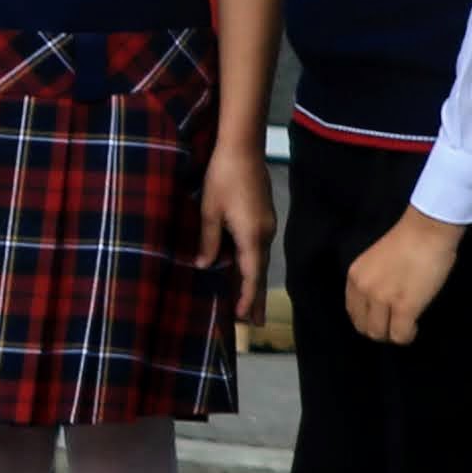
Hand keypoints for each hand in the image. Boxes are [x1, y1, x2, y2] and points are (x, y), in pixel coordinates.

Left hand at [203, 143, 276, 322]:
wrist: (242, 148)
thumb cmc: (222, 177)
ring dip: (255, 283)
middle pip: (260, 272)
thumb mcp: (209, 210)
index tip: (242, 318)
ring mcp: (267, 224)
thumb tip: (204, 266)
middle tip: (254, 324)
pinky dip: (254, 265)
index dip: (246, 297)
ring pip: (261, 261)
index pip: (251, 274)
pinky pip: (259, 249)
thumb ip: (209, 241)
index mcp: (251, 236)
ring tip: (251, 305)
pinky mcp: (264, 216)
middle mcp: (264, 234)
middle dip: (256, 298)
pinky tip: (247, 271)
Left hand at [344, 208, 466, 344]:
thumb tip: (379, 305)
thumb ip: (372, 282)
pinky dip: (408, 335)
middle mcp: (363, 289)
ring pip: (379, 334)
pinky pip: (400, 335)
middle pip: (363, 327)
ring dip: (393, 333)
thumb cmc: (408, 240)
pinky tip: (415, 325)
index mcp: (354, 277)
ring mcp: (382, 299)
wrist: (427, 231)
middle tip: (396, 324)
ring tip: (406, 324)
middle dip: (380, 329)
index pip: (353, 312)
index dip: (368, 319)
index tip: (383, 317)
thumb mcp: (376, 262)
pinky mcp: (404, 307)